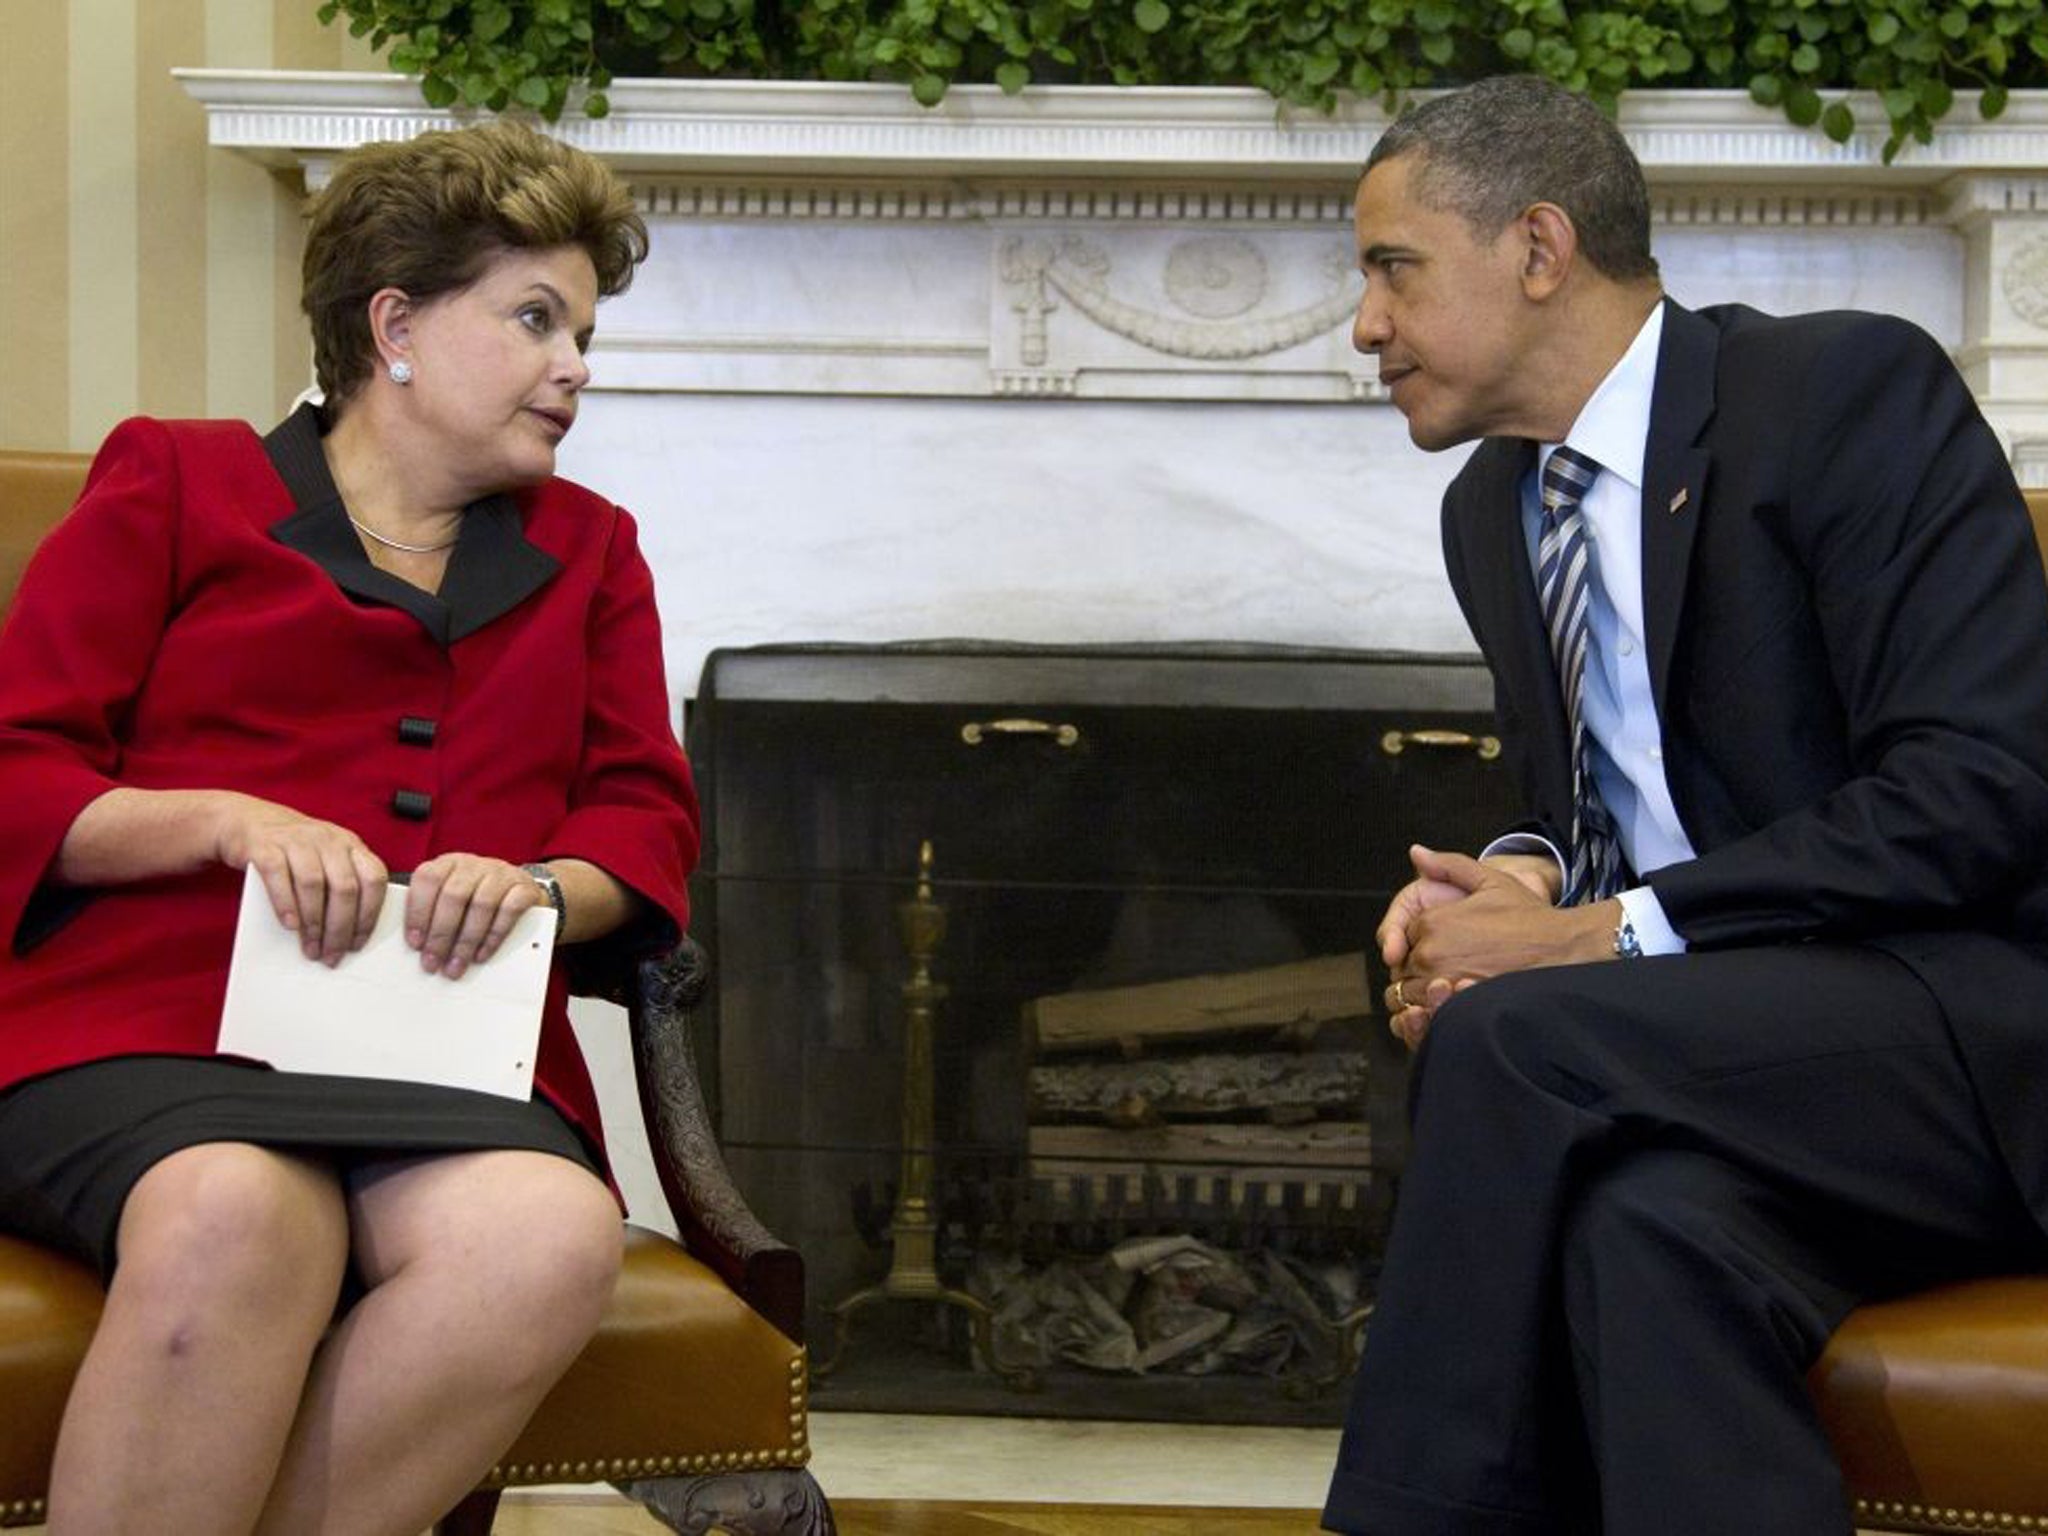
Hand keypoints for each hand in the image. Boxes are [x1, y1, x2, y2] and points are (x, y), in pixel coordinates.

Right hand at [213, 795, 387, 964]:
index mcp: (350, 845)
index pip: (373, 879)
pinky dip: (285, 903)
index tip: (357, 944)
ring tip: (311, 948)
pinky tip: (290, 925)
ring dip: (313, 923)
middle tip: (331, 956)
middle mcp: (328, 840)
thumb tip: (348, 936)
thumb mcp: (326, 859)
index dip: (369, 915)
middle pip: (344, 888)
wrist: (247, 820)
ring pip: (313, 884)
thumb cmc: (293, 850)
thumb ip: (340, 886)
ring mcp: (297, 840)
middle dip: (339, 929)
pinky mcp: (265, 845)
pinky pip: (278, 875)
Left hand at [403, 854, 548, 978]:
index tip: (415, 943)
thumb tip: (419, 947)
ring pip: (482, 904)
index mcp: (447, 864)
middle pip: (454, 895)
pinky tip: (482, 954)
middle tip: (434, 963)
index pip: (428, 879)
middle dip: (441, 934)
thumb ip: (432, 914)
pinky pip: (510, 911)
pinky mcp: (524, 888)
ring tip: (457, 965)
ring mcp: (501, 873)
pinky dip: (494, 936)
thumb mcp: (449, 900)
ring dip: (467, 940)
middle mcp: (473, 864)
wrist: (518, 889)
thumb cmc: (474, 899)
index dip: (419, 911)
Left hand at [1379, 845, 1575, 1050]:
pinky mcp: (1458, 1006)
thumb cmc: (1528, 916)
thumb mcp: (1489, 880)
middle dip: (1417, 968)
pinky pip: (1430, 1013)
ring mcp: (1443, 981)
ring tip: (1455, 983)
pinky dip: (1436, 1010)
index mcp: (1431, 922)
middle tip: (1450, 966)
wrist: (1562, 948)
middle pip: (1403, 968)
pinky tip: (1461, 998)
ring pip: (1411, 994)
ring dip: (1423, 992)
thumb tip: (1416, 852)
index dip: (1419, 942)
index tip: (1444, 944)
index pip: (1403, 938)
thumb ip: (1448, 865)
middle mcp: (1430, 952)